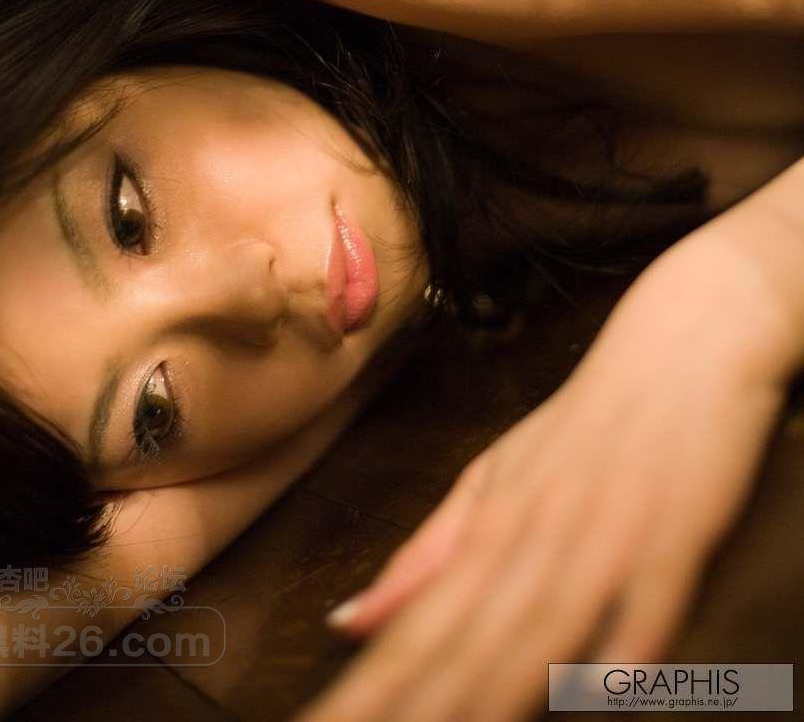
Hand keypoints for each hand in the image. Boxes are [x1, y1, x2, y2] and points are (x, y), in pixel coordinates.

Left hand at [291, 236, 790, 721]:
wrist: (682, 341)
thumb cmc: (585, 423)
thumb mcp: (497, 480)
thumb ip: (428, 557)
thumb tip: (345, 621)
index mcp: (487, 527)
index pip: (416, 628)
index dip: (369, 689)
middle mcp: (533, 537)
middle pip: (464, 640)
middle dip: (410, 703)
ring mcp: (603, 532)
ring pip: (539, 629)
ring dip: (492, 691)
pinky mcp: (676, 529)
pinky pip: (648, 602)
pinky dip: (623, 648)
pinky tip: (597, 691)